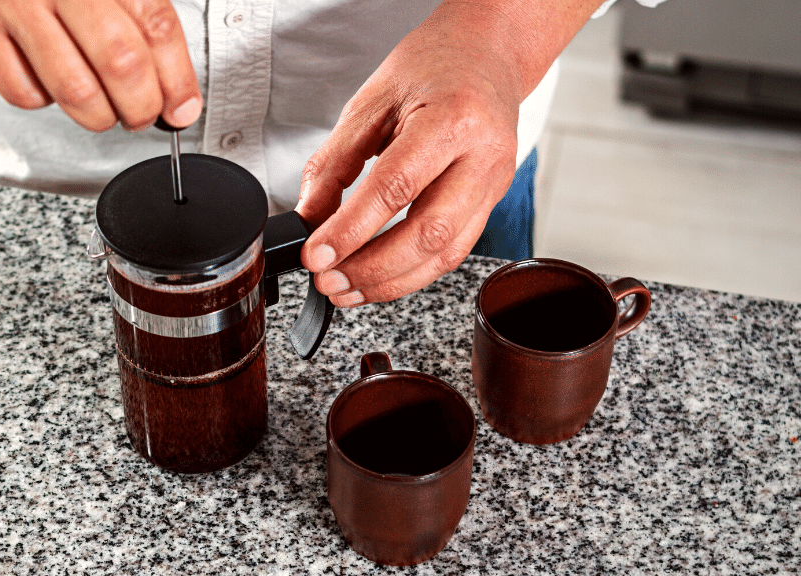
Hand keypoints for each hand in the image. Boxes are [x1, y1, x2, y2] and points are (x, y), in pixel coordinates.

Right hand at [0, 0, 202, 131]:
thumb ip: (133, 5)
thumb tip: (172, 81)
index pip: (153, 21)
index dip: (177, 75)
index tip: (183, 105)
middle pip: (119, 60)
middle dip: (141, 105)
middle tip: (144, 114)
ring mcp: (10, 3)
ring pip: (74, 89)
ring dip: (99, 115)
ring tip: (104, 111)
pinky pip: (24, 91)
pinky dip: (45, 99)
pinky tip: (49, 79)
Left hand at [296, 1, 584, 306]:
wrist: (486, 55)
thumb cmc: (433, 67)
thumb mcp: (371, 102)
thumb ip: (335, 161)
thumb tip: (309, 216)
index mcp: (453, 118)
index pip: (396, 187)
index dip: (351, 230)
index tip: (316, 254)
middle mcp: (484, 155)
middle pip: (428, 233)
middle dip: (371, 268)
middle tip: (327, 280)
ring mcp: (494, 183)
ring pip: (445, 254)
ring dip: (390, 282)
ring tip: (346, 290)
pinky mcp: (491, 203)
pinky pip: (453, 251)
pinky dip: (412, 273)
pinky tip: (378, 280)